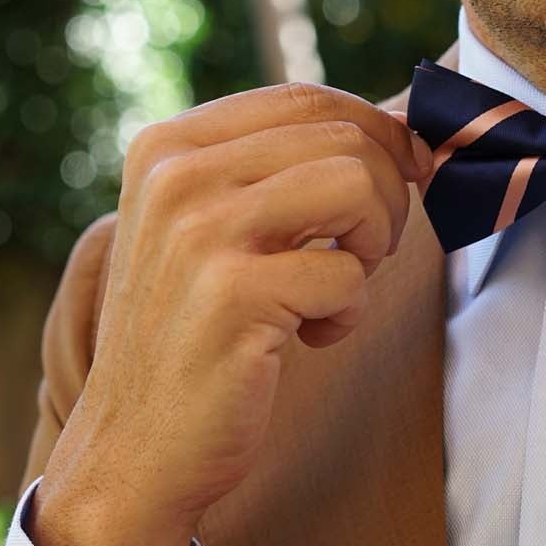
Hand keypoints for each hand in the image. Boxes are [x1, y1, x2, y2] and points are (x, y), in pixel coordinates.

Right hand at [31, 82, 432, 545]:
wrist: (137, 446)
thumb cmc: (195, 340)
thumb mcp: (215, 234)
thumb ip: (282, 176)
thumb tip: (407, 131)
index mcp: (168, 148)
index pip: (304, 98)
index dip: (377, 132)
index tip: (406, 176)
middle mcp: (178, 176)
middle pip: (345, 139)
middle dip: (387, 199)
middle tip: (363, 255)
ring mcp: (202, 233)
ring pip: (358, 186)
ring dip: (375, 244)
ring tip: (337, 289)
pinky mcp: (234, 295)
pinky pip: (348, 275)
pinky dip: (348, 313)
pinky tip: (306, 339)